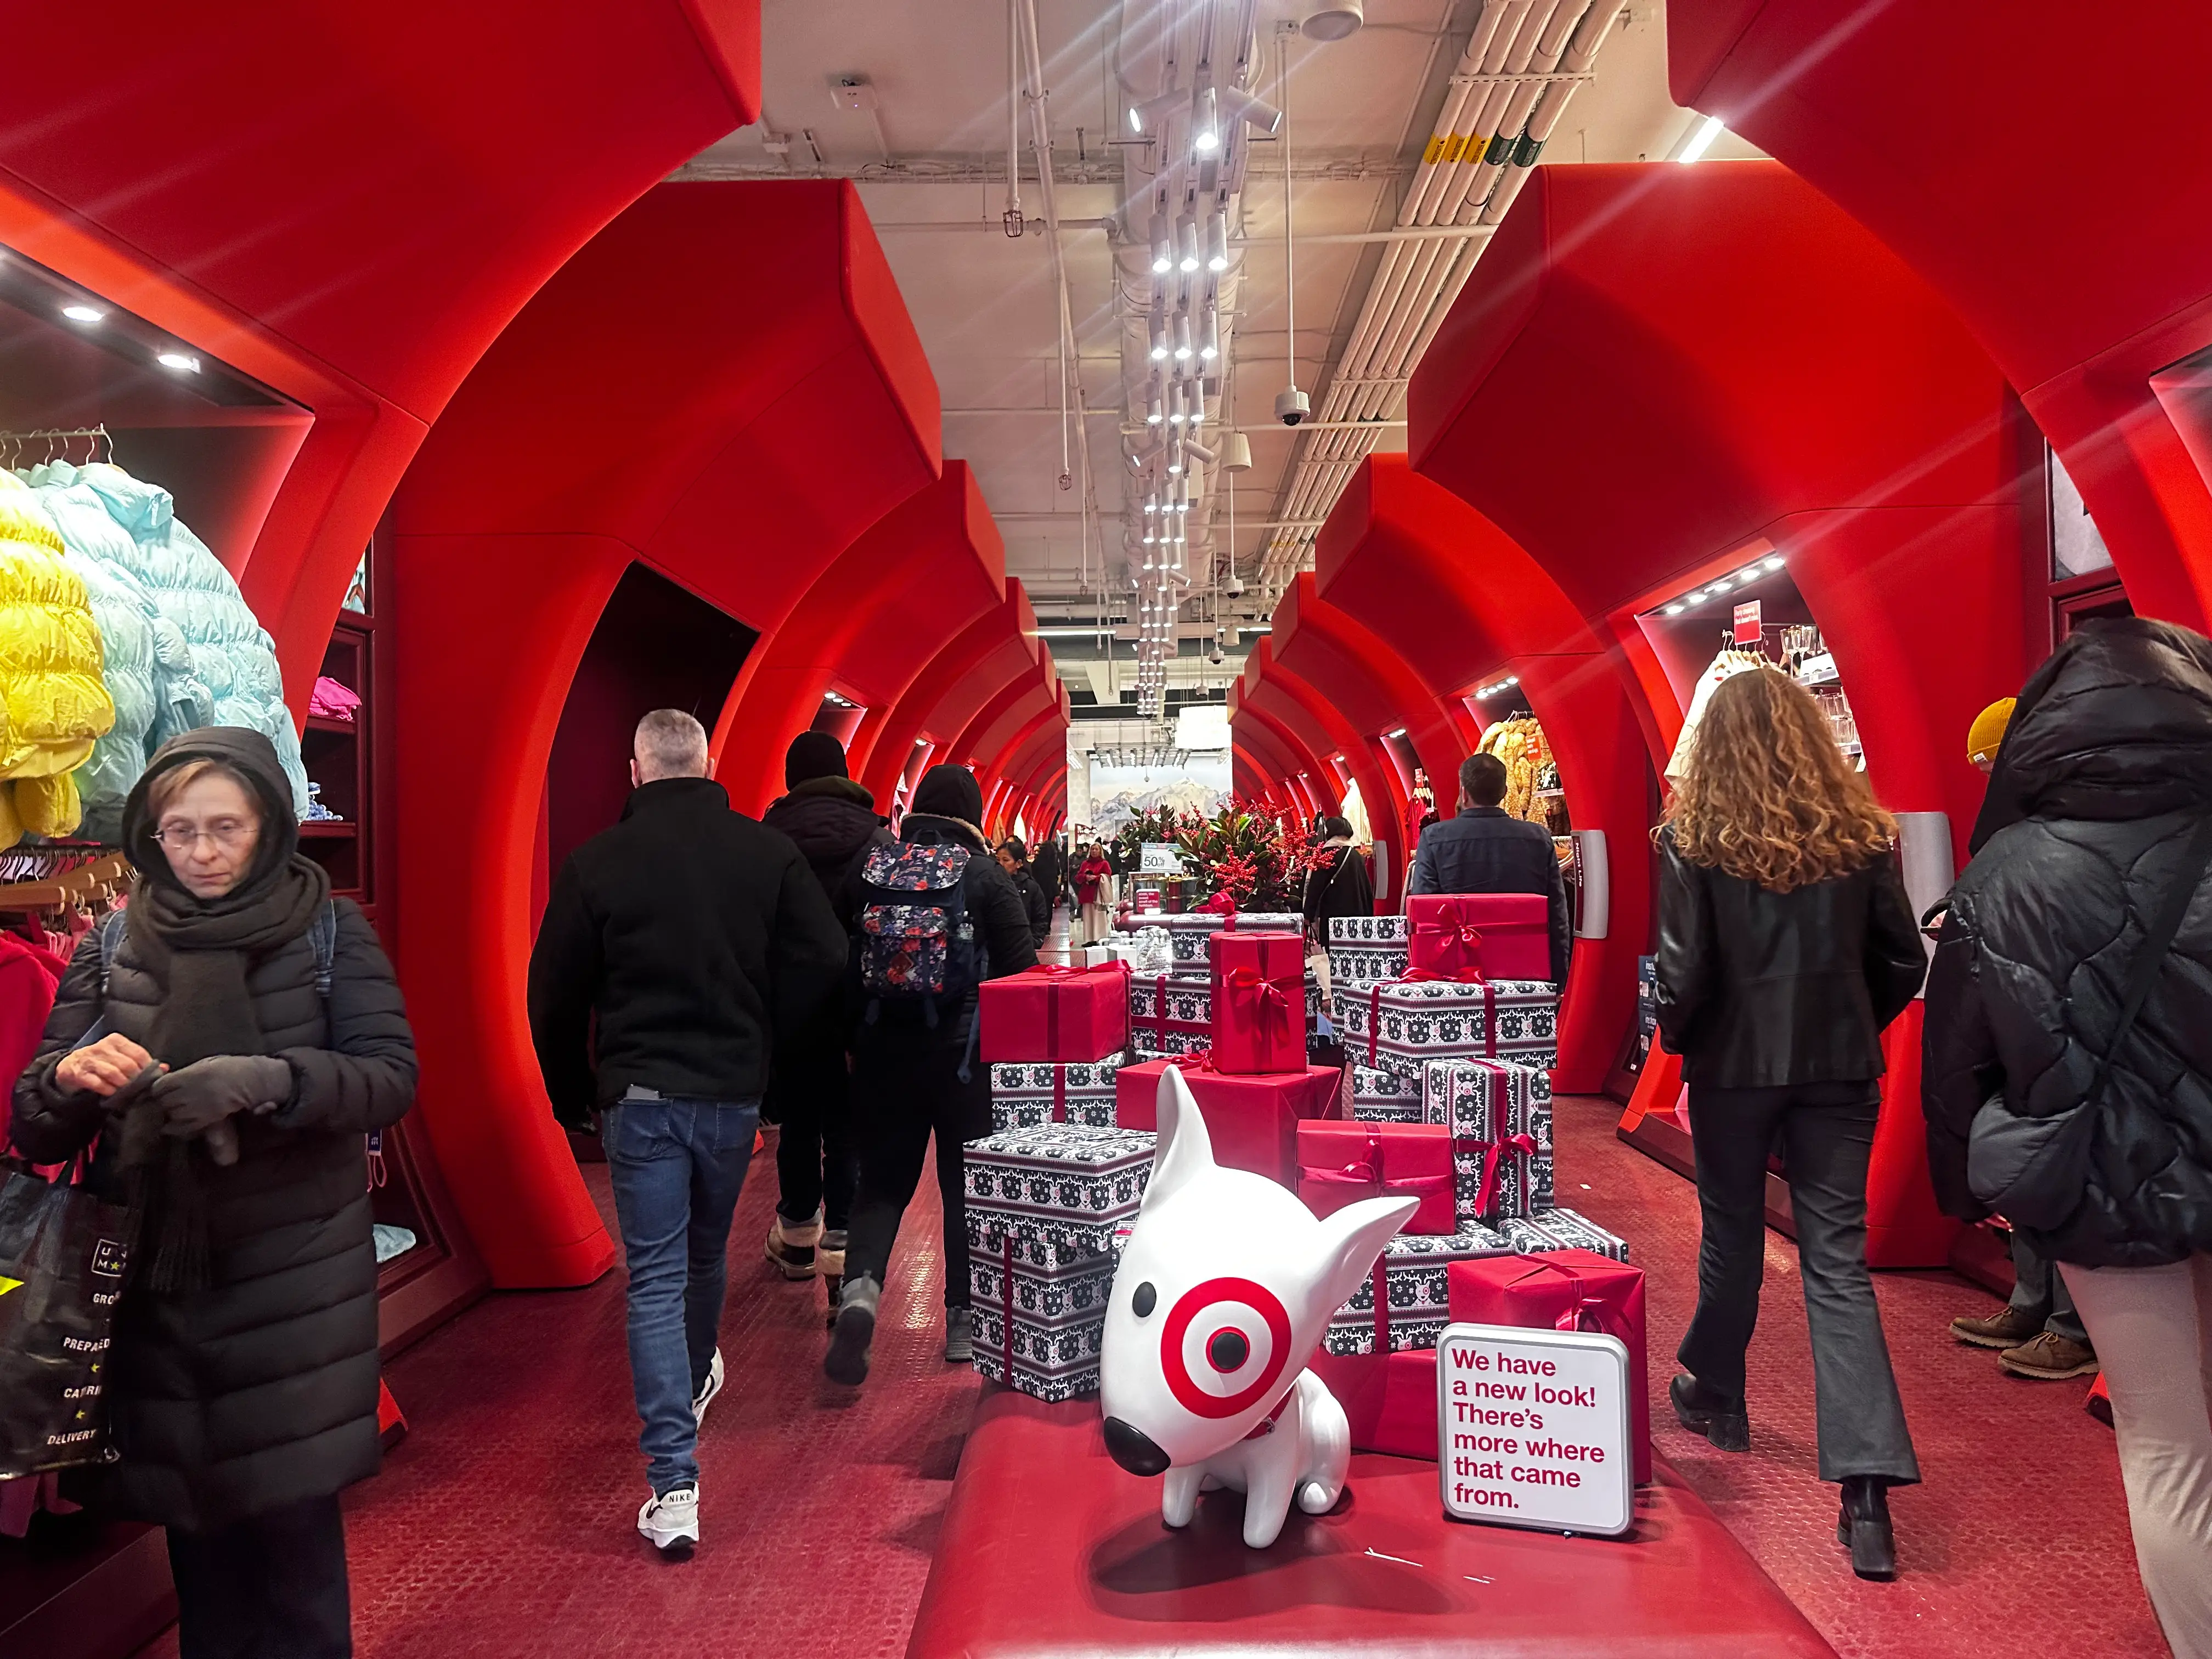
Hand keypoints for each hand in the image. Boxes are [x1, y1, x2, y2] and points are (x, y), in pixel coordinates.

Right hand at [58, 1034, 158, 1096]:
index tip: (150, 1078)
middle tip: (138, 1088)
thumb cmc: (101, 1062)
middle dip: (135, 1079)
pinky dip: (107, 1090)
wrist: (69, 1067)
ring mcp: (88, 1059)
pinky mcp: (78, 1073)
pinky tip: (111, 1093)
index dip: (147, 1068)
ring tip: (126, 1091)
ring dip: (122, 1085)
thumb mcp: (119, 1058)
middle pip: (127, 1065)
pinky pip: (97, 1083)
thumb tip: (164, 1068)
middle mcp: (102, 1047)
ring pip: (113, 1073)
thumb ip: (140, 1061)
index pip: (138, 1053)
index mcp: (115, 1040)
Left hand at [153, 1055, 293, 1137]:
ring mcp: (197, 1107)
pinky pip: (184, 1127)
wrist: (250, 1081)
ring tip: (174, 1111)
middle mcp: (190, 1092)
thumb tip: (167, 1080)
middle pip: (164, 1101)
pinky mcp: (205, 1119)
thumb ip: (185, 1073)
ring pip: (172, 1115)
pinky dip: (176, 1127)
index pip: (159, 1086)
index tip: (160, 1090)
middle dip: (163, 1102)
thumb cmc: (228, 1068)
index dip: (157, 1089)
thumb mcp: (204, 1063)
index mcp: (189, 1075)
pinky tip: (173, 1125)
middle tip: (166, 1101)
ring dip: (170, 1113)